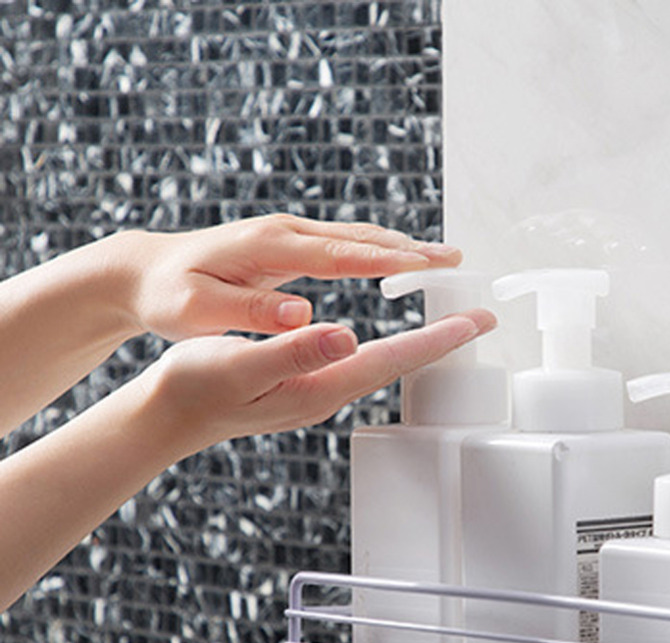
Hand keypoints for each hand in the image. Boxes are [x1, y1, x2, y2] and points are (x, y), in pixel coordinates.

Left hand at [121, 214, 461, 339]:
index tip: (426, 267)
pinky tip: (397, 258)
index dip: (386, 262)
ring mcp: (288, 235)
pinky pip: (343, 244)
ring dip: (401, 246)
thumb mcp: (201, 311)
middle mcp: (285, 233)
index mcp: (270, 247)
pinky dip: (378, 250)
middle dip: (411, 248)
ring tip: (442, 258)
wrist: (145, 270)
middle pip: (359, 239)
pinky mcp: (287, 244)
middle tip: (456, 260)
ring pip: (355, 237)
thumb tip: (302, 314)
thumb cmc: (170, 294)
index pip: (340, 255)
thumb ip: (252, 313)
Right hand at [141, 308, 497, 456]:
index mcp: (320, 386)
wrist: (170, 413)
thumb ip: (294, 351)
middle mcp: (329, 394)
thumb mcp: (241, 363)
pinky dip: (391, 351)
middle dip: (444, 343)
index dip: (438, 339)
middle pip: (400, 366)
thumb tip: (347, 337)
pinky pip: (362, 367)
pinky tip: (397, 344)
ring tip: (454, 328)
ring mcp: (320, 394)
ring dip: (422, 348)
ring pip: (384, 367)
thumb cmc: (196, 386)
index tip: (477, 322)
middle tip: (484, 321)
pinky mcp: (309, 388)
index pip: (393, 359)